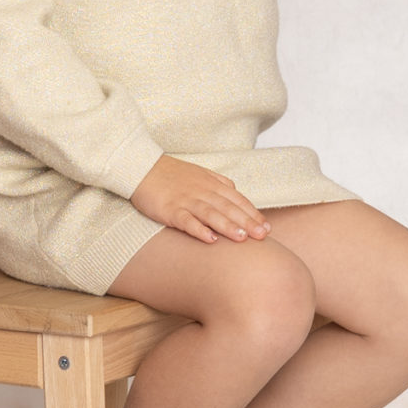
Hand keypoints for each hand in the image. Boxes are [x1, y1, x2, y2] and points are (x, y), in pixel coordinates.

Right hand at [131, 156, 268, 243]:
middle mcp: (202, 192)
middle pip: (228, 208)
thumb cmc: (171, 173)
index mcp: (211, 184)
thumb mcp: (200, 174)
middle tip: (262, 236)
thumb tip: (236, 193)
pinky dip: (199, 229)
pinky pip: (186, 221)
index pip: (237, 200)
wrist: (141, 167)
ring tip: (242, 238)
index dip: (252, 213)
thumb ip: (220, 183)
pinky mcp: (170, 210)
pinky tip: (210, 239)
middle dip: (247, 222)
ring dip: (228, 226)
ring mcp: (186, 201)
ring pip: (211, 214)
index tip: (266, 227)